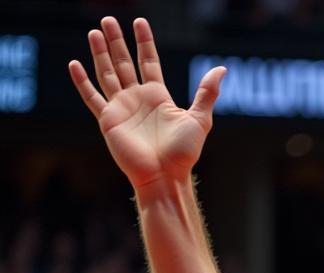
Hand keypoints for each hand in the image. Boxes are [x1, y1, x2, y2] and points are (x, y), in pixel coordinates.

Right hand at [68, 17, 225, 190]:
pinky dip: (82, 82)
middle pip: (124, 63)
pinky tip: (74, 64)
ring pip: (107, 73)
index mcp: (158, 97)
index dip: (144, 42)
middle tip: (109, 19)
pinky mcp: (108, 120)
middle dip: (117, 41)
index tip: (139, 22)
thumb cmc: (183, 154)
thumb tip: (222, 70)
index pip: (149, 62)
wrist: (164, 176)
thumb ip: (207, 93)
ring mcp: (122, 109)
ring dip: (100, 53)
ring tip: (95, 31)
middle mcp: (138, 99)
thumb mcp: (199, 120)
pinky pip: (91, 97)